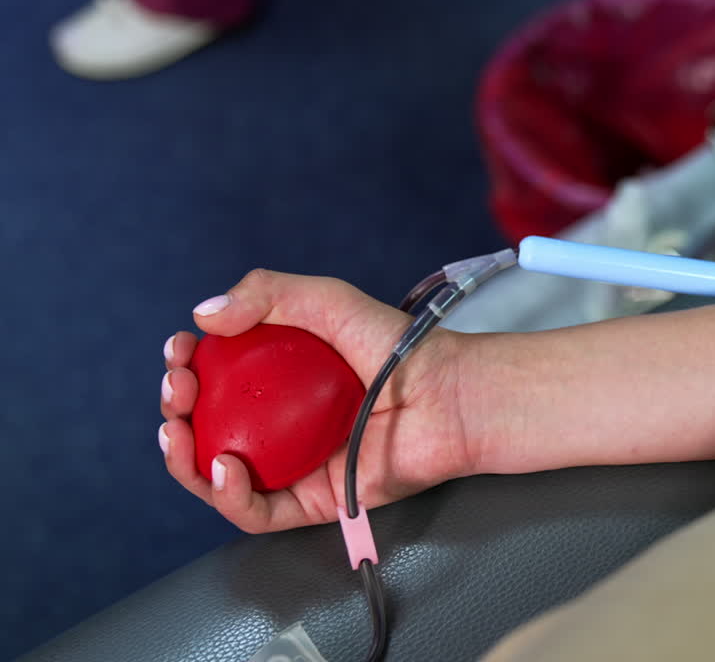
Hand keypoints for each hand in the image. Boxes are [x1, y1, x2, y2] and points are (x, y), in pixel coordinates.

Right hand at [159, 269, 470, 532]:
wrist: (446, 395)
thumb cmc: (397, 347)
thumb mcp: (327, 300)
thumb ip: (266, 293)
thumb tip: (204, 315)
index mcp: (278, 380)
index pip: (214, 378)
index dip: (186, 365)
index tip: (180, 350)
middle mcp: (280, 425)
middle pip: (207, 428)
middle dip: (176, 410)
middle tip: (179, 388)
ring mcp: (295, 466)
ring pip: (219, 477)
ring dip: (183, 459)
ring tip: (178, 431)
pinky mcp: (314, 502)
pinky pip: (258, 512)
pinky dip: (229, 496)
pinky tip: (222, 467)